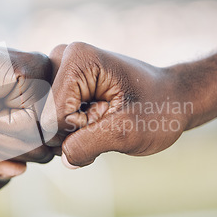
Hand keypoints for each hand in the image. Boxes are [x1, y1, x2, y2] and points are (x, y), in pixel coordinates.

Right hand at [0, 42, 54, 189]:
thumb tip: (18, 172)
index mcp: (32, 109)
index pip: (44, 153)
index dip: (10, 154)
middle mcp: (42, 92)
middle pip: (47, 149)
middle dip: (6, 147)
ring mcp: (41, 78)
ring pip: (42, 137)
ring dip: (3, 133)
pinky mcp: (33, 69)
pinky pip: (32, 120)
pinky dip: (2, 119)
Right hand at [42, 42, 193, 167]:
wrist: (172, 99)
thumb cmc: (158, 110)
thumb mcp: (128, 131)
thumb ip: (89, 145)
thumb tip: (63, 159)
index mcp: (76, 59)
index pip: (53, 118)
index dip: (81, 131)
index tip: (110, 117)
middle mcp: (59, 57)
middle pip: (44, 119)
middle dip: (73, 133)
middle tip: (107, 118)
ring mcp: (56, 70)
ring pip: (45, 123)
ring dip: (72, 133)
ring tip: (102, 117)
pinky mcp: (57, 83)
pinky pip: (49, 121)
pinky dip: (71, 131)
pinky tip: (92, 118)